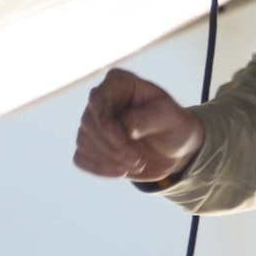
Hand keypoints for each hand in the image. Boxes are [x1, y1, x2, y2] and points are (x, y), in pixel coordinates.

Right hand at [72, 68, 203, 182]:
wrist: (174, 148)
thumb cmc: (173, 124)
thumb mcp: (169, 117)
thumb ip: (147, 118)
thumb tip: (124, 127)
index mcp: (119, 83)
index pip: (98, 99)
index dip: (107, 124)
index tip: (125, 143)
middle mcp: (101, 100)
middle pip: (89, 123)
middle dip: (112, 147)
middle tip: (137, 161)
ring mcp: (94, 123)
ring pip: (84, 141)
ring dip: (108, 159)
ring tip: (136, 165)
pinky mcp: (91, 145)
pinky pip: (81, 158)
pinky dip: (99, 168)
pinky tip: (121, 172)